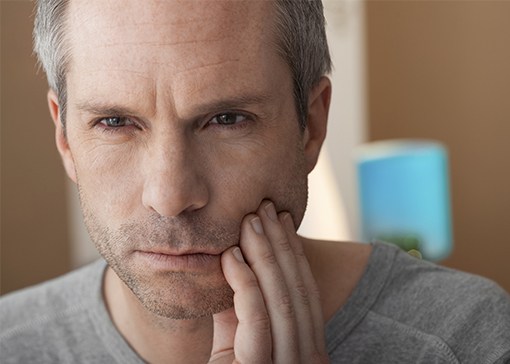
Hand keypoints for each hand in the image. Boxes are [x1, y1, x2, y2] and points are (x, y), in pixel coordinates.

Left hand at [209, 201, 328, 362]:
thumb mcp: (236, 340)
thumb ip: (240, 309)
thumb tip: (235, 261)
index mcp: (310, 350)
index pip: (307, 291)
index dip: (295, 252)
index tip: (283, 218)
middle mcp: (309, 359)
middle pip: (297, 290)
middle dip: (280, 243)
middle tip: (265, 207)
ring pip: (281, 299)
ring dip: (264, 254)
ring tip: (250, 220)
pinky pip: (256, 317)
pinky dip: (244, 282)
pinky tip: (231, 255)